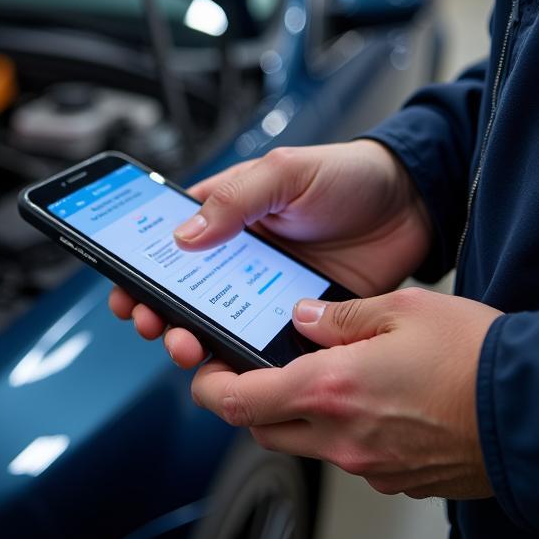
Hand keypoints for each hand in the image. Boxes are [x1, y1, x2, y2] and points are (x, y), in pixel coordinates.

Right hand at [109, 140, 432, 361]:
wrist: (413, 206)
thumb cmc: (348, 175)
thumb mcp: (285, 172)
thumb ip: (234, 200)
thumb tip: (182, 236)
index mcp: (225, 216)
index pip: (166, 245)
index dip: (139, 271)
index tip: (124, 292)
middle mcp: (237, 257)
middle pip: (182, 294)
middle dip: (160, 315)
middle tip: (157, 327)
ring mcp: (264, 291)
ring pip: (216, 325)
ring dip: (194, 341)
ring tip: (190, 350)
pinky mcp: (297, 319)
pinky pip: (262, 345)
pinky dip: (245, 360)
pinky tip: (237, 366)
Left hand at [191, 288, 501, 499]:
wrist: (536, 411)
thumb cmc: (475, 357)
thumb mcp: (403, 309)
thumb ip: (339, 317)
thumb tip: (300, 321)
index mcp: (330, 390)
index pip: (237, 401)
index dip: (208, 387)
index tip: (203, 372)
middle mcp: (341, 438)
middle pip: (261, 429)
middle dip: (247, 403)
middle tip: (256, 371)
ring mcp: (369, 466)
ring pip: (304, 446)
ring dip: (295, 418)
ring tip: (320, 380)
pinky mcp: (397, 481)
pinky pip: (347, 458)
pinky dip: (340, 433)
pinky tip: (368, 404)